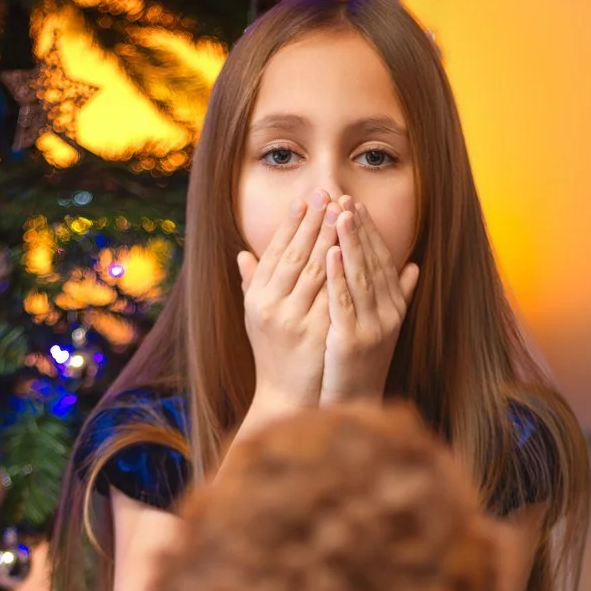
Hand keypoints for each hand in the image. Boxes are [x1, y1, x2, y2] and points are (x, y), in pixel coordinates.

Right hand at [235, 189, 334, 411]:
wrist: (287, 398)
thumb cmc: (275, 354)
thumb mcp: (257, 318)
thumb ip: (252, 285)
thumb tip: (242, 255)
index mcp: (257, 298)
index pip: (275, 252)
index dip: (291, 224)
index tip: (306, 199)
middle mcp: (271, 307)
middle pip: (294, 255)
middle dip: (313, 222)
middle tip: (328, 192)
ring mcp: (293, 320)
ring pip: (313, 270)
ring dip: (328, 237)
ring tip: (342, 211)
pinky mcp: (316, 334)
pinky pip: (330, 296)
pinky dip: (338, 271)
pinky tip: (348, 250)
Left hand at [319, 195, 418, 404]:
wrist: (354, 404)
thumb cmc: (362, 364)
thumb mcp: (385, 328)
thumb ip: (399, 296)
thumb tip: (414, 267)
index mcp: (395, 308)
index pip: (383, 261)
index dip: (370, 232)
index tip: (356, 205)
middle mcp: (388, 315)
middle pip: (373, 263)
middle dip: (359, 229)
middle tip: (344, 199)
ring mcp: (372, 328)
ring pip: (360, 277)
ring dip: (350, 243)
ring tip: (338, 215)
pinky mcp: (352, 340)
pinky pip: (344, 301)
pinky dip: (338, 275)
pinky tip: (330, 253)